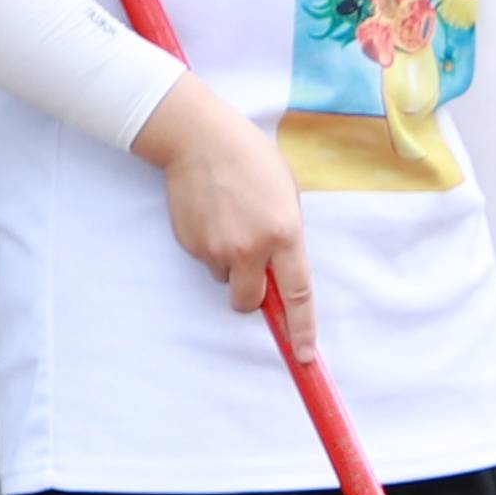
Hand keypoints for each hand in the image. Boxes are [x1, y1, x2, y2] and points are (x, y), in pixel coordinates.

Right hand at [134, 78, 307, 331]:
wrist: (199, 139)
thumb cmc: (250, 160)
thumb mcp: (286, 193)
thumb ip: (288, 235)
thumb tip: (281, 272)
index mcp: (284, 234)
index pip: (298, 294)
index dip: (302, 329)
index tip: (304, 354)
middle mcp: (250, 248)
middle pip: (250, 302)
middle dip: (252, 295)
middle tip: (251, 266)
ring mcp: (217, 249)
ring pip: (226, 279)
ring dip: (230, 262)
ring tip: (229, 220)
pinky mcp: (191, 244)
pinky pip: (206, 261)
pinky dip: (210, 246)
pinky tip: (211, 214)